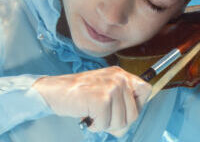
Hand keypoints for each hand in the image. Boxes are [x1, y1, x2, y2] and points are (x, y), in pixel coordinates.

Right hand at [34, 66, 151, 134]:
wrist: (53, 91)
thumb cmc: (77, 94)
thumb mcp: (103, 91)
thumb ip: (120, 104)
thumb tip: (126, 126)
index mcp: (120, 74)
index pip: (146, 90)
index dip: (137, 106)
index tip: (121, 110)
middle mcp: (118, 78)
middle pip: (134, 114)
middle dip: (117, 122)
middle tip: (101, 115)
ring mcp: (111, 87)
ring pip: (121, 122)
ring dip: (104, 124)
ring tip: (92, 113)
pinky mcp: (101, 99)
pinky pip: (106, 124)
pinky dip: (95, 125)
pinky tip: (87, 115)